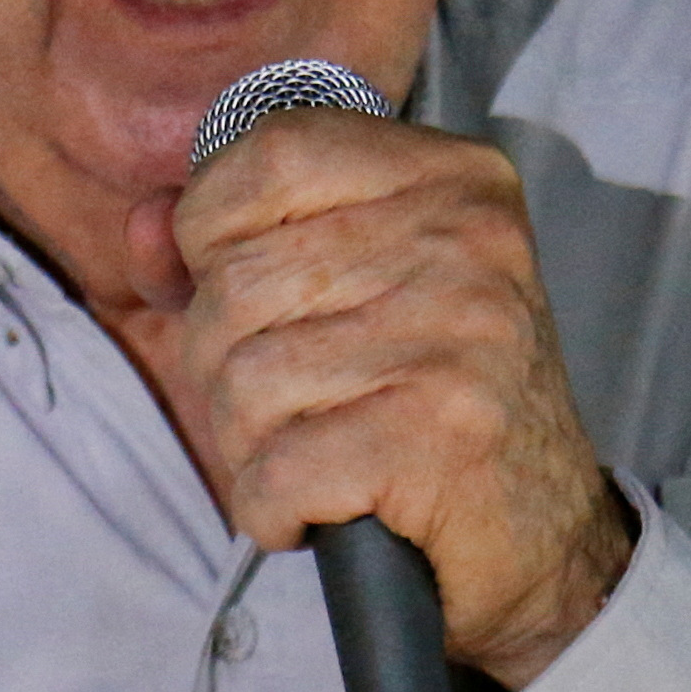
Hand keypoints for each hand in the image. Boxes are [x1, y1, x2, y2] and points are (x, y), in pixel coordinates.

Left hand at [168, 109, 632, 689]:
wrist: (546, 541)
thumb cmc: (431, 401)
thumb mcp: (351, 286)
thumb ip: (238, 240)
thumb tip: (144, 227)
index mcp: (452, 177)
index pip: (271, 150)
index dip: (214, 226)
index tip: (245, 289)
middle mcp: (466, 240)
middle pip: (236, 281)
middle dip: (226, 360)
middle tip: (296, 403)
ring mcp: (458, 333)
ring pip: (242, 380)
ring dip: (251, 445)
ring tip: (318, 452)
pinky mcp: (441, 435)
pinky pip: (275, 470)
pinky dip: (273, 509)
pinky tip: (321, 509)